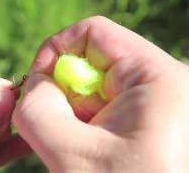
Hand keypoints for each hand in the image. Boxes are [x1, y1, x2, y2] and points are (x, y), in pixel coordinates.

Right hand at [13, 16, 188, 171]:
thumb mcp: (73, 155)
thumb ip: (37, 111)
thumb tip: (31, 85)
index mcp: (155, 76)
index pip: (92, 33)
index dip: (55, 50)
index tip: (36, 83)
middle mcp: (157, 82)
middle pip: (91, 60)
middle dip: (60, 88)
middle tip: (48, 123)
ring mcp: (150, 101)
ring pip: (90, 86)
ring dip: (67, 111)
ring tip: (69, 144)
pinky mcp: (139, 119)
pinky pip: (98, 106)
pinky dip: (77, 122)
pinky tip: (79, 148)